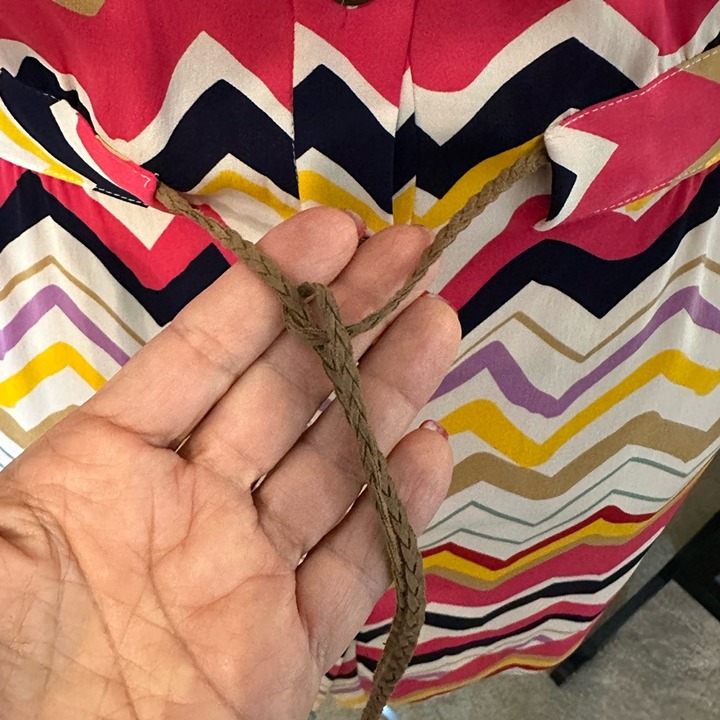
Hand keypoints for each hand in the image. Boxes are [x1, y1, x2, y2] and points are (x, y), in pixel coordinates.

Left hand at [0, 208, 459, 719]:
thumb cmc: (8, 671)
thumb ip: (25, 489)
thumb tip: (55, 388)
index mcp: (111, 465)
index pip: (205, 354)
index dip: (270, 290)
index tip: (334, 234)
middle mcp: (191, 503)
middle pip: (287, 393)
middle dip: (350, 318)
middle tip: (410, 256)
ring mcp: (248, 572)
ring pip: (335, 465)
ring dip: (390, 393)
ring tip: (437, 321)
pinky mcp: (291, 645)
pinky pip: (356, 563)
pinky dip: (398, 505)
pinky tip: (432, 446)